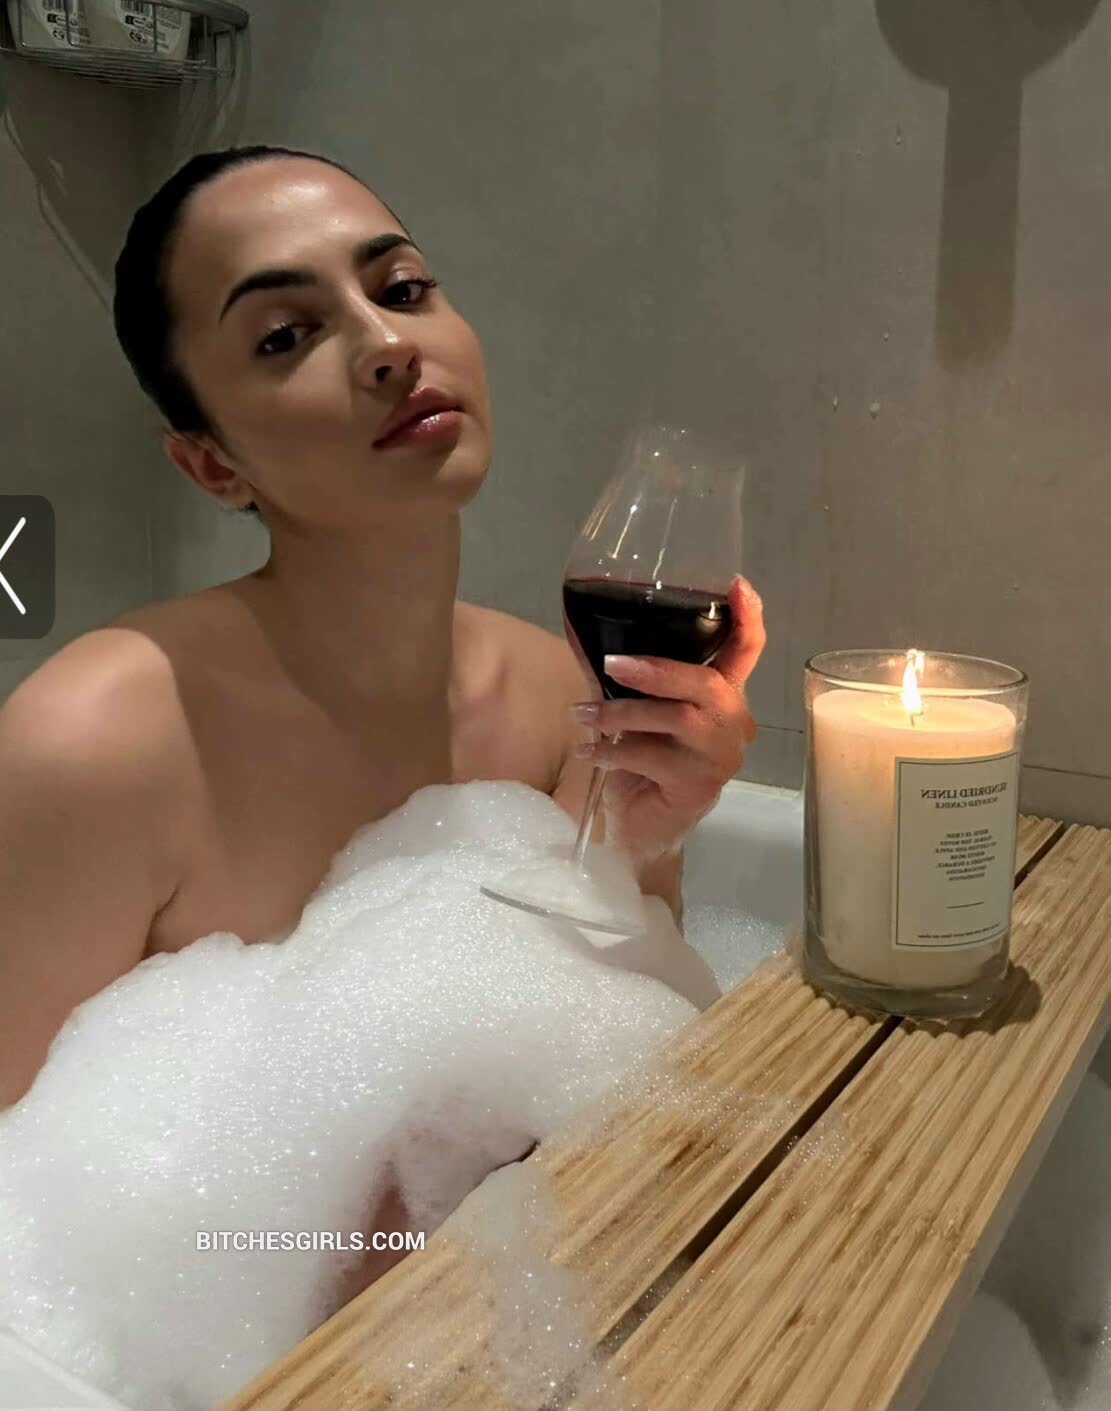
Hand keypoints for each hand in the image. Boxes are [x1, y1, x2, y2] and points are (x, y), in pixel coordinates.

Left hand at [571, 576, 764, 861]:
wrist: (640, 828)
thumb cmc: (641, 763)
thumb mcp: (632, 712)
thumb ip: (621, 677)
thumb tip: (582, 630)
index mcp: (722, 696)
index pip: (746, 651)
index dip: (748, 618)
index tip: (738, 584)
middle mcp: (732, 724)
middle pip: (709, 684)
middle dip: (658, 669)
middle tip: (611, 663)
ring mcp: (720, 758)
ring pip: (679, 720)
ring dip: (622, 714)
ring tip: (582, 716)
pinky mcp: (698, 787)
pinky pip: (655, 758)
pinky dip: (615, 751)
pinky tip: (590, 752)